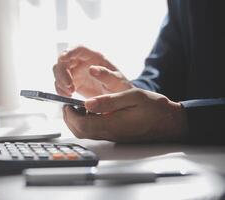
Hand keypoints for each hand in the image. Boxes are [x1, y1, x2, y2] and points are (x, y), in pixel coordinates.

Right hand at [53, 46, 132, 97]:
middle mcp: (81, 61)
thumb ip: (106, 75)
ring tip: (70, 94)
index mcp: (93, 56)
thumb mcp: (117, 81)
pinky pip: (60, 83)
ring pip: (58, 71)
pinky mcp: (71, 82)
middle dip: (62, 72)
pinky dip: (60, 89)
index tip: (63, 58)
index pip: (78, 48)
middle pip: (63, 60)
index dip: (69, 51)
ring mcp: (75, 71)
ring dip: (60, 82)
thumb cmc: (119, 86)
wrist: (117, 98)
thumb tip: (92, 69)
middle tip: (69, 87)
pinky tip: (67, 96)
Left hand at [63, 88, 187, 142]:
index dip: (70, 115)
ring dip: (77, 122)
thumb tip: (87, 103)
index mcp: (112, 125)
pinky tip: (91, 112)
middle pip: (81, 132)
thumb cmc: (155, 108)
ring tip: (77, 107)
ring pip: (87, 134)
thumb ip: (109, 101)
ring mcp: (113, 137)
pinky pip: (95, 133)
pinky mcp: (116, 136)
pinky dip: (87, 124)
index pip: (82, 124)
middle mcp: (110, 134)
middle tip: (68, 106)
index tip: (66, 104)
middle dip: (70, 119)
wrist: (170, 123)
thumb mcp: (133, 97)